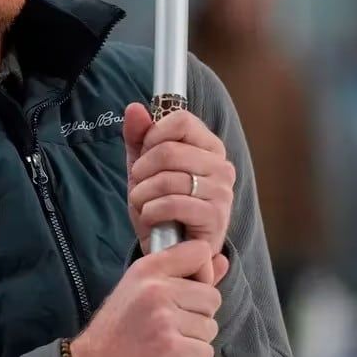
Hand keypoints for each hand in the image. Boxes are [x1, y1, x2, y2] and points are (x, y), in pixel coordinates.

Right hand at [69, 240, 221, 356]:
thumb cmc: (115, 332)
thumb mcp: (140, 292)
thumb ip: (183, 275)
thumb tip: (223, 261)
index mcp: (146, 269)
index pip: (199, 252)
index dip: (202, 275)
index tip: (186, 293)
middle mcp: (155, 288)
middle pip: (212, 297)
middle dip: (198, 317)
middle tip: (170, 327)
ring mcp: (164, 317)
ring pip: (210, 327)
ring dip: (194, 342)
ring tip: (165, 344)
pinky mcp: (171, 346)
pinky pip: (205, 353)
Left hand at [124, 103, 235, 262]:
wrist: (169, 248)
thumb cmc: (160, 205)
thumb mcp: (143, 168)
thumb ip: (138, 137)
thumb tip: (134, 108)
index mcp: (209, 147)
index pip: (180, 120)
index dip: (152, 137)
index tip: (145, 156)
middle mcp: (221, 166)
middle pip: (168, 150)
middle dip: (142, 171)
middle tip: (141, 186)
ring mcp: (222, 192)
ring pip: (166, 179)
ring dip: (142, 195)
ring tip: (145, 205)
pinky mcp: (215, 217)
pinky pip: (171, 204)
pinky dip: (151, 212)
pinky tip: (153, 219)